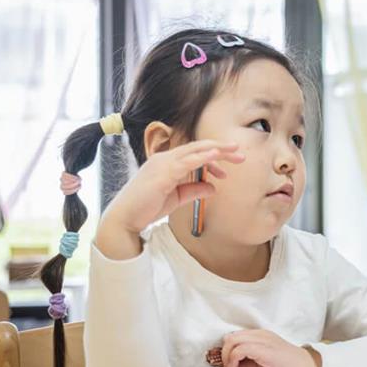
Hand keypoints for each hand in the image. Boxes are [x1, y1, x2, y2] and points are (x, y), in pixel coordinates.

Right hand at [101, 140, 243, 235]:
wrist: (125, 219)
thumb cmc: (147, 207)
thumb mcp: (177, 198)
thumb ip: (194, 190)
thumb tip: (213, 187)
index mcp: (167, 162)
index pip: (194, 153)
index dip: (214, 159)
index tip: (227, 172)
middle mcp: (164, 159)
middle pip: (198, 147)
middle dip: (221, 149)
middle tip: (241, 154)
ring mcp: (162, 164)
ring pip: (194, 150)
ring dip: (216, 150)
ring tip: (235, 151)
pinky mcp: (162, 173)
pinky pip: (186, 161)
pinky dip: (202, 157)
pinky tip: (216, 156)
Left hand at [221, 329, 321, 366]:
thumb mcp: (263, 363)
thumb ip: (248, 361)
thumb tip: (232, 364)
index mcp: (260, 336)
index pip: (234, 336)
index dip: (226, 351)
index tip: (228, 366)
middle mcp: (261, 335)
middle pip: (231, 337)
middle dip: (223, 355)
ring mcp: (264, 341)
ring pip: (233, 341)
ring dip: (227, 359)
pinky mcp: (266, 350)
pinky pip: (241, 349)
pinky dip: (233, 361)